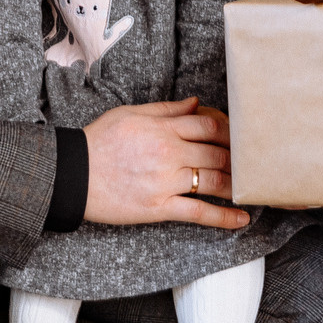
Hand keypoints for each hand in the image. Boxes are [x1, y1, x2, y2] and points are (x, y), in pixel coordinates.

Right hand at [82, 98, 245, 228]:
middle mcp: (169, 154)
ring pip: (214, 181)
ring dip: (237, 185)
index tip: (239, 137)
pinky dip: (224, 217)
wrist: (71, 175)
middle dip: (238, 158)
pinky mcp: (159, 208)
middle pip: (217, 153)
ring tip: (251, 187)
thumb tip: (197, 103)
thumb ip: (166, 109)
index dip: (230, 131)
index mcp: (163, 129)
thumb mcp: (130, 114)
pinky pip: (199, 212)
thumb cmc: (98, 141)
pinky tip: (242, 219)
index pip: (209, 126)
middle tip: (252, 163)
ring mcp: (166, 182)